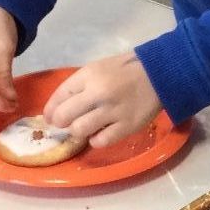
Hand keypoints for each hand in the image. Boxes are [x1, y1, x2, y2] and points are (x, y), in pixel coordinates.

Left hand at [44, 52, 164, 146]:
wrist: (160, 75)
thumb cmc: (125, 71)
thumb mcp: (98, 68)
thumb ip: (78, 86)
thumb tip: (56, 109)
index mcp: (89, 75)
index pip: (59, 95)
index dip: (50, 110)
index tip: (50, 117)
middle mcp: (98, 93)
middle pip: (64, 116)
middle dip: (60, 122)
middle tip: (66, 124)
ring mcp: (113, 111)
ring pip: (79, 130)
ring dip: (78, 131)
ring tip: (85, 128)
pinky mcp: (127, 126)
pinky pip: (101, 141)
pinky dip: (96, 140)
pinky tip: (99, 134)